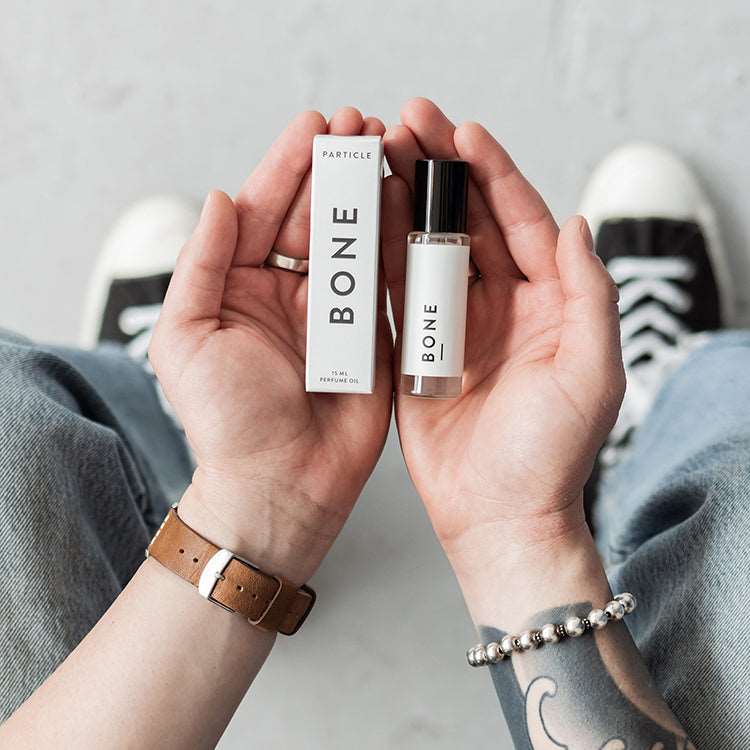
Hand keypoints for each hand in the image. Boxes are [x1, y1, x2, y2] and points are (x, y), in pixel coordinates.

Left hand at [149, 107, 391, 583]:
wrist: (281, 484)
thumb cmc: (227, 423)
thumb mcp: (186, 339)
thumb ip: (201, 264)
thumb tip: (219, 196)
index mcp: (239, 287)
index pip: (263, 210)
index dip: (289, 165)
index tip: (316, 126)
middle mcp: (289, 293)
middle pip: (315, 215)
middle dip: (337, 167)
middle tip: (364, 125)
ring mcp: (336, 313)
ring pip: (355, 239)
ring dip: (372, 193)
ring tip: (391, 148)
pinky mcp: (374, 336)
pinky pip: (387, 281)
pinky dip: (398, 240)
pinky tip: (408, 202)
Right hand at [382, 99, 623, 612]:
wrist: (497, 515)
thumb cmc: (549, 455)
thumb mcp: (591, 373)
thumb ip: (589, 296)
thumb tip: (575, 224)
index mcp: (546, 302)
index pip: (520, 219)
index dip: (492, 172)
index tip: (462, 132)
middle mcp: (500, 305)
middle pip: (468, 220)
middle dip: (438, 169)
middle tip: (407, 123)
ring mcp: (453, 325)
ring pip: (427, 246)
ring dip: (403, 201)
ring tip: (377, 155)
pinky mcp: (414, 349)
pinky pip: (396, 291)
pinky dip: (380, 254)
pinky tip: (361, 219)